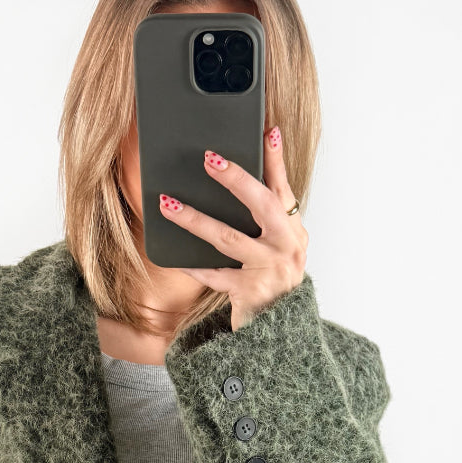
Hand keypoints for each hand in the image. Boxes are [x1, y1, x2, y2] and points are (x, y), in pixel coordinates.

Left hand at [158, 124, 308, 331]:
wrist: (283, 332)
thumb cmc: (274, 283)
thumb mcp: (278, 249)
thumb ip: (266, 222)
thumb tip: (236, 185)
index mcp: (293, 232)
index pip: (283, 188)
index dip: (276, 160)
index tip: (268, 131)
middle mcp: (286, 247)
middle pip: (262, 205)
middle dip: (236, 179)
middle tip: (210, 159)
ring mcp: (269, 270)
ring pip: (228, 238)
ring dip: (195, 219)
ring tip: (168, 204)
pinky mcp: (249, 293)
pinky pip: (214, 274)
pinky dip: (193, 264)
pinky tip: (173, 255)